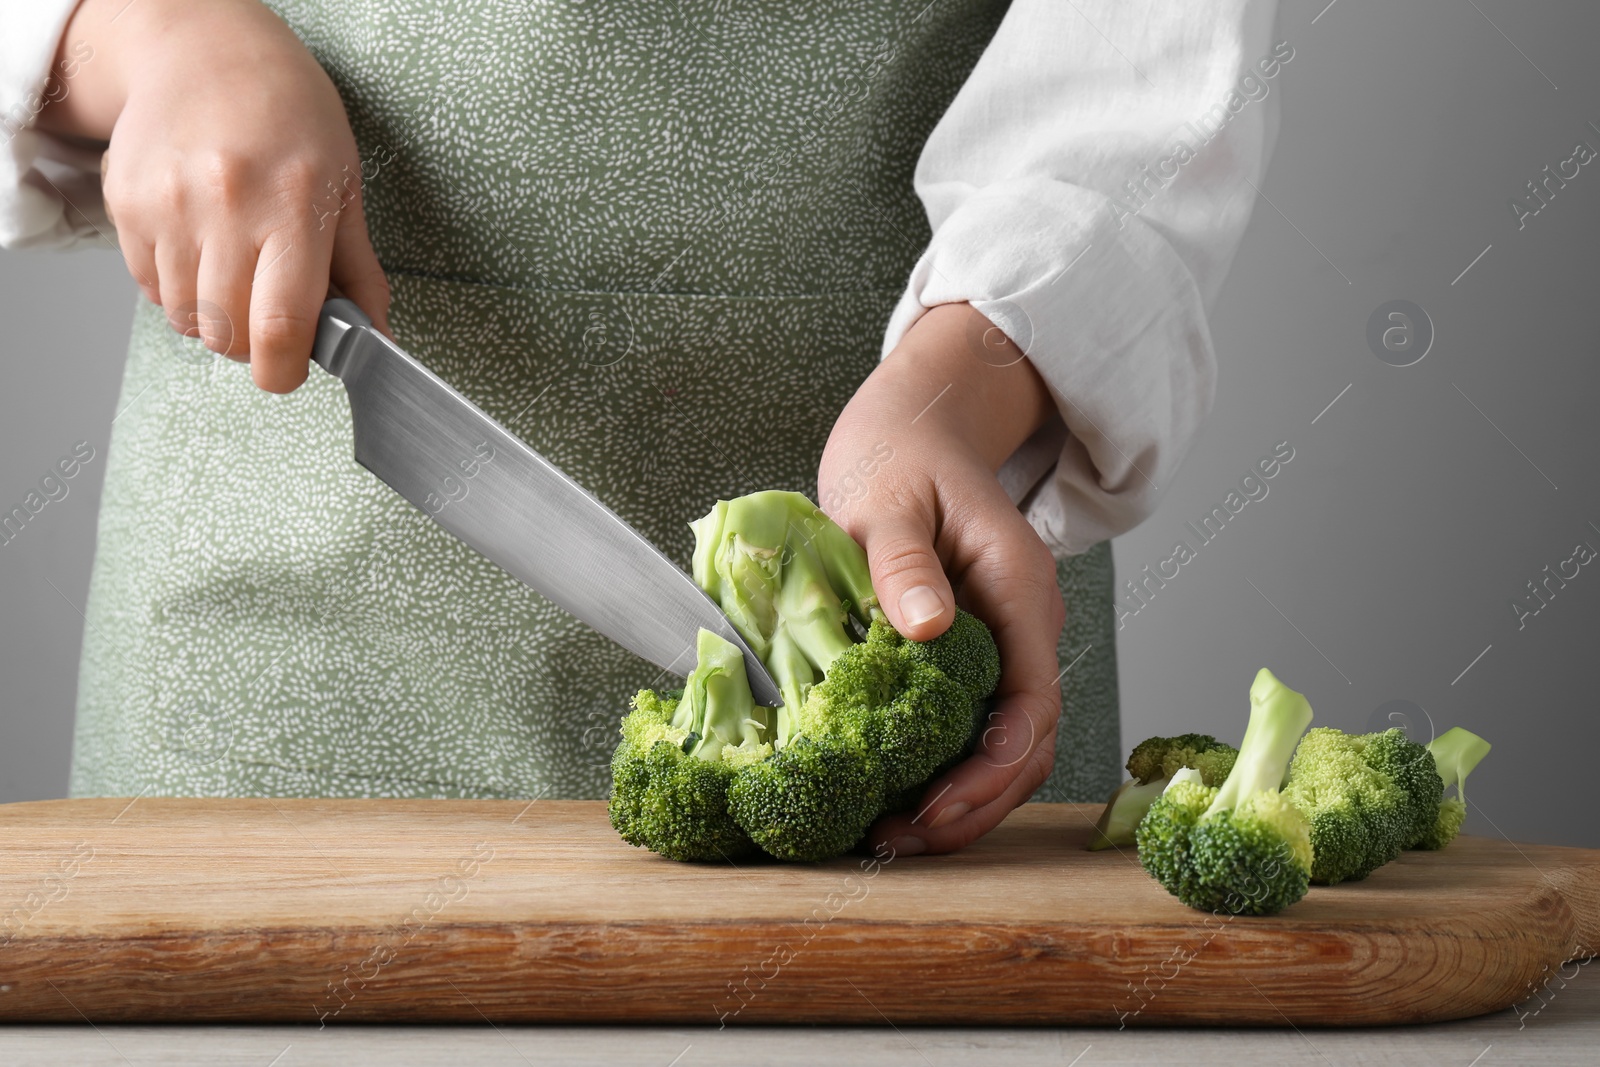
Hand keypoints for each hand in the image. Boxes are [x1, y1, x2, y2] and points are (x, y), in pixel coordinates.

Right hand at [38, 0, 388, 392]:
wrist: (204, 49)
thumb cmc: (289, 114)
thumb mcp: (345, 183)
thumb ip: (360, 271)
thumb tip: (377, 339)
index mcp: (293, 205)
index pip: (281, 326)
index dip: (285, 370)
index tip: (292, 371)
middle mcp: (227, 206)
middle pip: (229, 333)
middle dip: (253, 346)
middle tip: (271, 316)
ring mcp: (169, 206)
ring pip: (186, 318)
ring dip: (214, 318)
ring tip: (237, 271)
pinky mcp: (127, 203)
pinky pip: (151, 288)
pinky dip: (179, 289)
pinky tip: (203, 249)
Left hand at [819, 302, 1065, 855]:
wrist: (913, 427)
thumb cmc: (901, 457)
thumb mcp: (888, 500)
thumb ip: (904, 562)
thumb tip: (927, 629)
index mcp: (1018, 589)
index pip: (1031, 702)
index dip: (991, 768)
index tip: (935, 808)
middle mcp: (1024, 624)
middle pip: (1029, 740)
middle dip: (976, 802)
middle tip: (901, 840)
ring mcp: (1003, 641)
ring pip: (1007, 742)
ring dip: (962, 797)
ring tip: (893, 834)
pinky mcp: (971, 652)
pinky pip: (974, 724)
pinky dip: (945, 768)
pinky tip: (895, 792)